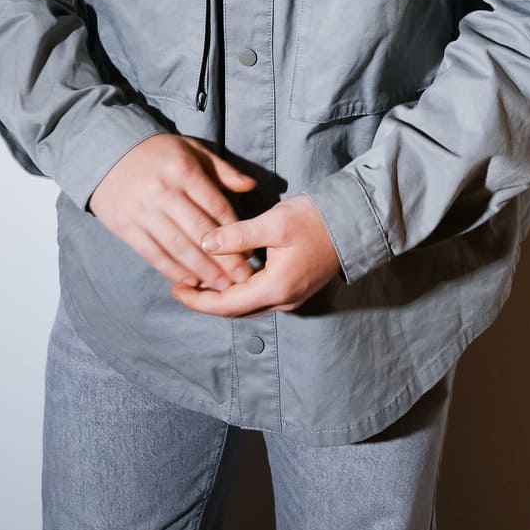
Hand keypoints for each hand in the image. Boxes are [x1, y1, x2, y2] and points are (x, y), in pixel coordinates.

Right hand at [87, 135, 257, 292]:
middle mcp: (164, 192)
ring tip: (221, 286)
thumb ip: (222, 169)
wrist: (105, 153)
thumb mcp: (191, 149)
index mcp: (184, 171)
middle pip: (200, 233)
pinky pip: (153, 255)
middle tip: (243, 278)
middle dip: (225, 259)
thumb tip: (251, 186)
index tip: (250, 251)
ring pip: (178, 248)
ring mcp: (143, 212)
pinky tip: (190, 282)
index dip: (236, 232)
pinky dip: (173, 271)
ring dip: (202, 271)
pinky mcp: (126, 227)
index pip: (217, 207)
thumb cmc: (157, 153)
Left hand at [170, 195, 340, 316]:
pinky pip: (258, 298)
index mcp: (276, 288)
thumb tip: (205, 243)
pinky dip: (237, 292)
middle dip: (206, 301)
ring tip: (197, 281)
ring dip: (221, 297)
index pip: (227, 305)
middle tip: (180, 285)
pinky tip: (226, 276)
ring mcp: (291, 297)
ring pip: (246, 306)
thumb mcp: (274, 223)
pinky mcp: (294, 288)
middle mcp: (283, 300)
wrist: (353, 221)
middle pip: (235, 311)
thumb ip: (238, 236)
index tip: (176, 289)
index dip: (199, 300)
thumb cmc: (315, 219)